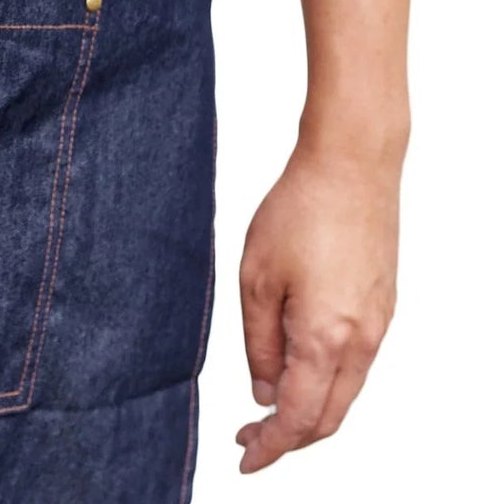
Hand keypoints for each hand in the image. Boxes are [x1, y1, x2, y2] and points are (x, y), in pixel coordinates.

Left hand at [235, 141, 400, 472]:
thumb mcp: (256, 277)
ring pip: (344, 393)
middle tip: (250, 438)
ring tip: (267, 409)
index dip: (271, 447)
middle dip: (289, 439)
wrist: (352, 167)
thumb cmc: (299, 210)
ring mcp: (378, 325)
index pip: (298, 418)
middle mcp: (361, 341)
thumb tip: (264, 394)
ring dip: (308, 411)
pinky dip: (327, 382)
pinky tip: (298, 369)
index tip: (245, 459)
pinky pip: (356, 365)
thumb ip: (259, 342)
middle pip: (328, 417)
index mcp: (325, 338)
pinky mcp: (382, 306)